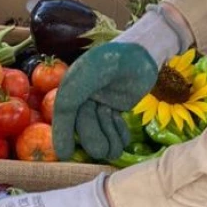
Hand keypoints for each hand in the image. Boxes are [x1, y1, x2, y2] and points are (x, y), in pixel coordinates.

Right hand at [53, 5, 192, 161]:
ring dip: (108, 141)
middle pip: (84, 126)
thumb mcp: (92, 72)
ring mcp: (100, 103)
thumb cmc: (117, 58)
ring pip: (99, 130)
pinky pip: (113, 128)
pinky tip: (123, 140)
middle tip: (103, 152)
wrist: (144, 51)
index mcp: (73, 86)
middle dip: (94, 140)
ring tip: (116, 149)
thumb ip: (73, 93)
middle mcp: (83, 97)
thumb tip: (62, 114)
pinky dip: (118, 136)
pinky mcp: (116, 107)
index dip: (63, 135)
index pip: (65, 114)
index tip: (65, 155)